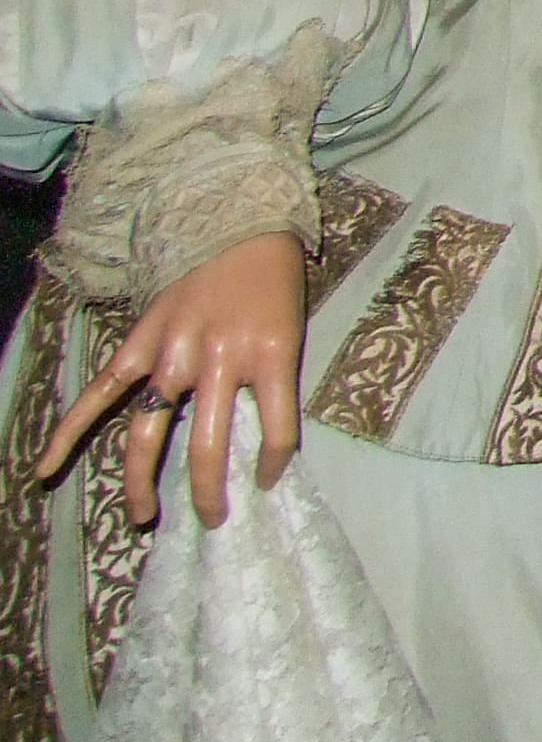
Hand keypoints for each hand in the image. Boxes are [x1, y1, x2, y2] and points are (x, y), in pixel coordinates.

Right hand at [35, 232, 303, 529]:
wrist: (238, 222)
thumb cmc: (275, 278)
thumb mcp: (295, 324)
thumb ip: (274, 376)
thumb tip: (261, 435)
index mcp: (271, 354)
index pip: (278, 428)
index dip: (274, 462)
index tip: (268, 480)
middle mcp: (219, 360)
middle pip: (209, 447)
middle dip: (210, 492)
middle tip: (213, 519)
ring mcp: (173, 354)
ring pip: (150, 434)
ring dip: (144, 482)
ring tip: (145, 516)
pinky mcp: (141, 343)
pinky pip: (101, 393)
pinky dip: (70, 432)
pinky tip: (46, 469)